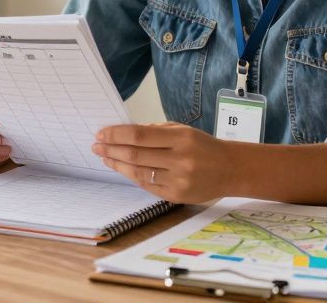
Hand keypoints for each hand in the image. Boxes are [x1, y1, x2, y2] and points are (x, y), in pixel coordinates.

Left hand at [92, 123, 236, 203]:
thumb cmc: (203, 146)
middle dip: (111, 150)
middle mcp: (179, 160)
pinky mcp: (176, 196)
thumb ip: (155, 131)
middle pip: (135, 155)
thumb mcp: (183, 130)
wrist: (230, 170)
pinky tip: (123, 169)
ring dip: (118, 164)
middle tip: (96, 146)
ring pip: (138, 172)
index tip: (101, 133)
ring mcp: (178, 180)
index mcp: (181, 138)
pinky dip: (132, 176)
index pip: (140, 135)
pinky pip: (147, 185)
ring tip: (105, 157)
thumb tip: (123, 133)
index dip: (116, 134)